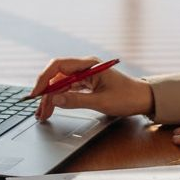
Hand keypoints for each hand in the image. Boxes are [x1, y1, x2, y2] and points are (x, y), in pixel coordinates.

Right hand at [32, 56, 153, 120]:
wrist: (144, 99)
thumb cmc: (127, 97)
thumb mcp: (101, 102)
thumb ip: (76, 100)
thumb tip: (55, 100)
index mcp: (89, 64)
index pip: (58, 66)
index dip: (44, 79)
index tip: (36, 93)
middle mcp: (85, 67)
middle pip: (57, 76)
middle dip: (46, 93)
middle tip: (39, 111)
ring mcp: (85, 74)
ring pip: (61, 84)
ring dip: (51, 98)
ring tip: (43, 114)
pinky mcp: (87, 83)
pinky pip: (68, 89)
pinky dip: (60, 99)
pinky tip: (53, 109)